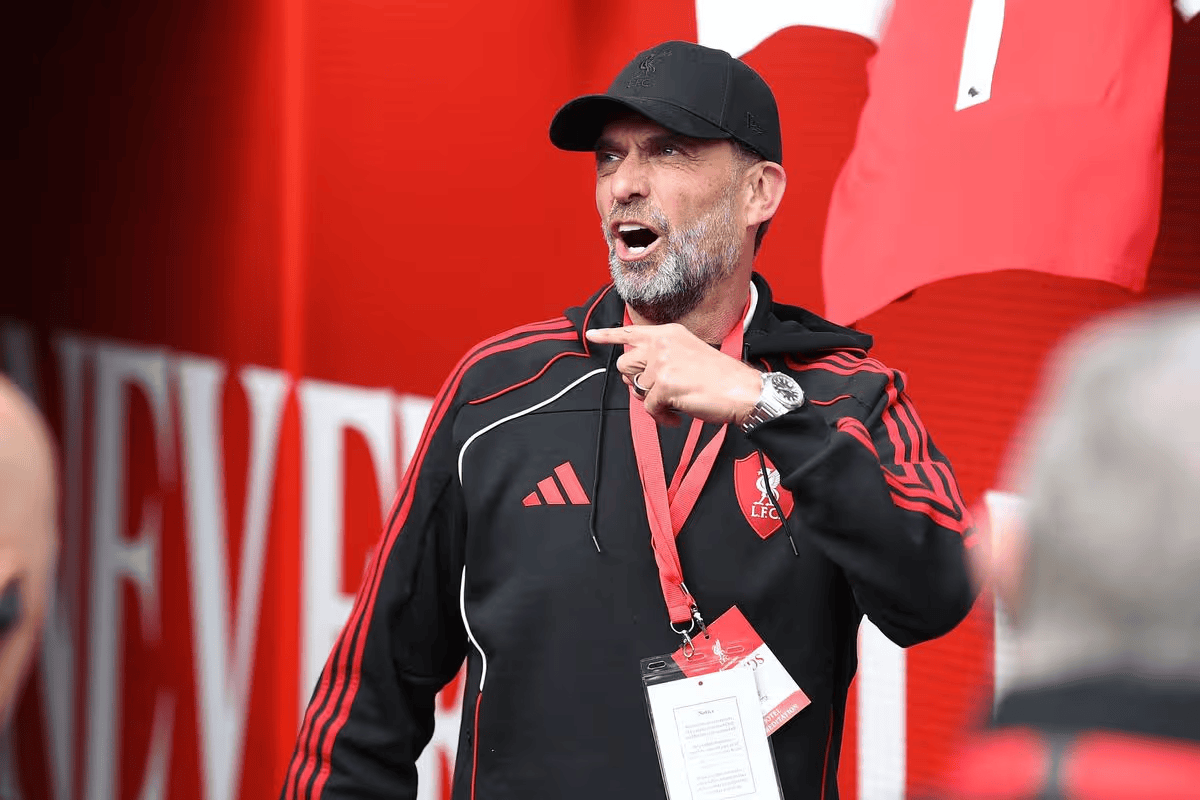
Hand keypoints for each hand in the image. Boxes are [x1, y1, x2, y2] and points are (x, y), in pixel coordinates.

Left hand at [585, 323, 761, 426]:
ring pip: (636, 389)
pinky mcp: (664, 385)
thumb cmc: (720, 377)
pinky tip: (676, 417)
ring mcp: (662, 363)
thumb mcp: (688, 353)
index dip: (608, 335)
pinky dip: (662, 418)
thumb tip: (637, 375)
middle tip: (655, 392)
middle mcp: (662, 344)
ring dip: (652, 402)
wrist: (742, 390)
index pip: (631, 332)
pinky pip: (648, 408)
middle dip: (635, 383)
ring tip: (673, 404)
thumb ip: (662, 356)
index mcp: (669, 333)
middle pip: (625, 365)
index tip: (592, 335)